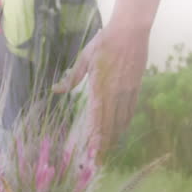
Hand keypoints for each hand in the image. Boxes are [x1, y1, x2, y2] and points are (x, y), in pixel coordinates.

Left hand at [52, 20, 149, 156]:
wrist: (130, 31)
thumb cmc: (104, 42)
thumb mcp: (84, 58)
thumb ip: (71, 78)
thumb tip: (56, 90)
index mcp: (99, 86)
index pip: (96, 117)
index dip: (95, 136)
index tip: (91, 151)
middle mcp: (114, 93)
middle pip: (110, 124)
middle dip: (104, 143)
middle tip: (99, 159)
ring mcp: (127, 91)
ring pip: (121, 119)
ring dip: (115, 136)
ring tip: (109, 150)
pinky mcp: (136, 87)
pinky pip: (131, 109)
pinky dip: (125, 122)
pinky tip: (121, 129)